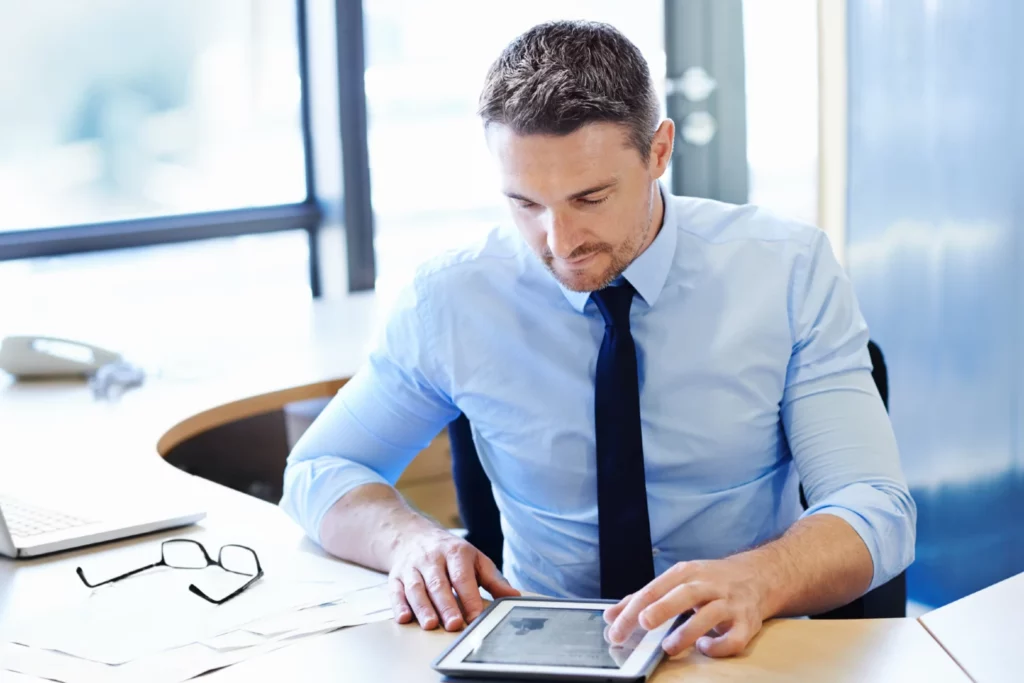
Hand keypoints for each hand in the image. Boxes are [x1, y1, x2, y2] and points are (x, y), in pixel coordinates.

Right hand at [388, 528, 520, 630]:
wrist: (412, 535)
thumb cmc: (449, 552)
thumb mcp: (475, 559)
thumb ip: (493, 580)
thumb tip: (513, 598)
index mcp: (455, 553)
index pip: (462, 576)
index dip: (469, 597)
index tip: (475, 617)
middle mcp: (432, 558)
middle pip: (438, 583)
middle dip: (446, 605)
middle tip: (454, 624)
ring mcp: (412, 567)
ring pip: (416, 588)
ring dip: (423, 607)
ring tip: (430, 625)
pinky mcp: (396, 576)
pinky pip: (396, 591)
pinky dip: (398, 605)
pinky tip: (403, 618)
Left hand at [603, 558, 768, 657]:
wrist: (759, 576)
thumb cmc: (711, 580)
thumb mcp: (678, 580)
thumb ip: (645, 598)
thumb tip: (611, 616)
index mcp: (687, 573)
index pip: (655, 588)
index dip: (633, 608)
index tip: (614, 627)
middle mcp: (709, 584)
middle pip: (684, 594)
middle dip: (662, 608)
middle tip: (643, 622)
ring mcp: (730, 603)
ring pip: (710, 615)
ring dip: (688, 632)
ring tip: (669, 647)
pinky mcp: (747, 622)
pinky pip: (734, 638)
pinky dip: (719, 646)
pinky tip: (704, 648)